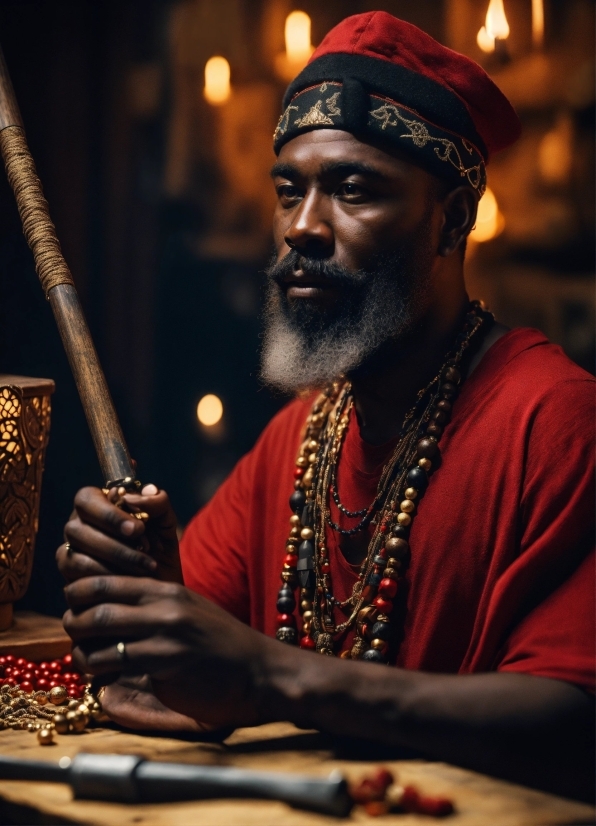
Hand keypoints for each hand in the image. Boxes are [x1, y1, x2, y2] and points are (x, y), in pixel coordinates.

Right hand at [57, 485, 182, 583]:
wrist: (161, 586)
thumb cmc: (159, 549)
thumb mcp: (165, 523)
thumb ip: (157, 502)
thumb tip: (140, 494)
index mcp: (94, 507)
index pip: (85, 499)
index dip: (109, 514)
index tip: (138, 529)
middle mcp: (76, 528)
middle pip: (76, 529)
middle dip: (114, 542)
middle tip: (145, 549)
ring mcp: (69, 555)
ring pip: (76, 557)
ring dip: (114, 563)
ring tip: (146, 567)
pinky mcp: (71, 581)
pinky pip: (78, 581)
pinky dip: (108, 580)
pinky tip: (132, 582)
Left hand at [63, 576, 269, 728]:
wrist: (260, 671)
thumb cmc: (222, 645)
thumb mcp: (189, 610)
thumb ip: (153, 605)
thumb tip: (109, 610)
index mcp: (168, 589)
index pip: (107, 581)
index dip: (80, 594)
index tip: (76, 608)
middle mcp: (165, 607)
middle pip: (97, 607)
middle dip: (75, 623)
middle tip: (76, 636)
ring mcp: (166, 636)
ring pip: (100, 638)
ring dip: (82, 653)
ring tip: (86, 660)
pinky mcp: (167, 666)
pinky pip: (117, 666)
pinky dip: (100, 674)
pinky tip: (104, 679)